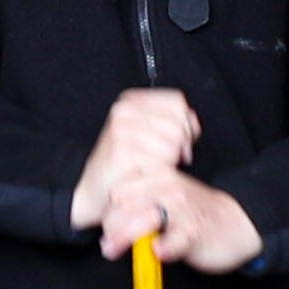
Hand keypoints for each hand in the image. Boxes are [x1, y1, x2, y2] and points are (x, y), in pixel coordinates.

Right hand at [71, 90, 202, 234]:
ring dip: (171, 161)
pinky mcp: (123, 150)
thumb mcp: (148, 134)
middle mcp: (124, 110)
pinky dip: (161, 172)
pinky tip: (149, 174)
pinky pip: (161, 160)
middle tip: (173, 159)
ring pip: (173, 143)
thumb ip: (172, 122)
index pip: (176, 101)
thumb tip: (193, 121)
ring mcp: (122, 129)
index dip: (187, 123)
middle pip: (178, 123)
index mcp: (131, 101)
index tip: (184, 141)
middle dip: (182, 146)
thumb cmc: (124, 164)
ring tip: (156, 166)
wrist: (95, 188)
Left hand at [97, 167, 259, 269]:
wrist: (236, 223)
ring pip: (144, 218)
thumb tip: (109, 233)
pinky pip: (173, 240)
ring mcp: (181, 208)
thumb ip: (139, 207)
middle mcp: (168, 188)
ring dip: (126, 236)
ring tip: (118, 251)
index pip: (120, 189)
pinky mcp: (194, 231)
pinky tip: (158, 253)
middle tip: (111, 246)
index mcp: (158, 177)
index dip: (109, 211)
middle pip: (125, 203)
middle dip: (113, 226)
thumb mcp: (165, 199)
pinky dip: (163, 248)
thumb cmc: (195, 215)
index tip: (110, 230)